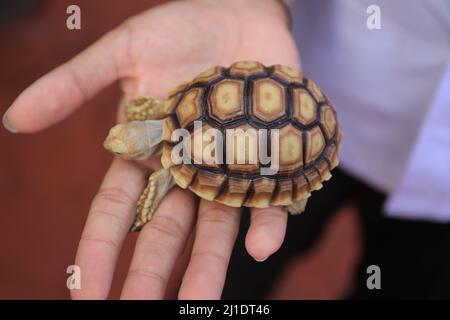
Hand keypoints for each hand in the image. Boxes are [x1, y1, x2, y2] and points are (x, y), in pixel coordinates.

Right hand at [5, 0, 300, 298]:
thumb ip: (76, 84)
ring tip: (199, 303)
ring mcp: (228, 167)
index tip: (87, 292)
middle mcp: (186, 169)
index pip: (117, 209)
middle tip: (140, 311)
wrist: (239, 11)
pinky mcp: (268, 157)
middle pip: (166, 230)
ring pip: (215, 227)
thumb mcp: (124, 51)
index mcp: (147, 151)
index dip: (101, 250)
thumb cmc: (181, 28)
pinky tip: (260, 247)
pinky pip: (267, 197)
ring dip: (209, 266)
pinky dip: (265, 221)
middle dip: (153, 273)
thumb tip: (15, 118)